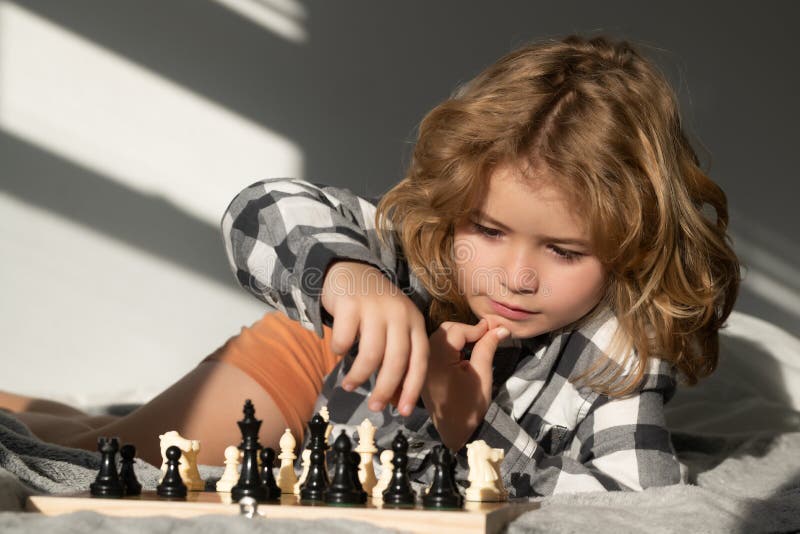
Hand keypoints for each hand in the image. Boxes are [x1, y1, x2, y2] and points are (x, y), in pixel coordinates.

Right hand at [321, 261, 428, 416]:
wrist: (351, 271)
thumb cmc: (375, 310)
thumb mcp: (394, 328)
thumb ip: (399, 357)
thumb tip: (398, 400)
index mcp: (415, 322)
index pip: (419, 359)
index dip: (413, 388)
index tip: (405, 411)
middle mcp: (399, 313)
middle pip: (396, 360)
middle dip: (385, 389)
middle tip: (375, 407)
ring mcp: (375, 307)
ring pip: (370, 354)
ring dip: (359, 376)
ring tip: (349, 385)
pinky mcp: (350, 304)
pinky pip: (344, 340)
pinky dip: (339, 351)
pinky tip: (338, 350)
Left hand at [421, 319, 509, 450]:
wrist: (455, 433)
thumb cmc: (471, 407)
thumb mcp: (482, 375)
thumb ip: (487, 348)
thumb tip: (500, 328)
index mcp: (438, 360)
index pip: (457, 331)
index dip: (476, 329)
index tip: (494, 329)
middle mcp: (426, 359)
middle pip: (445, 331)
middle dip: (466, 330)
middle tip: (485, 335)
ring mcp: (423, 364)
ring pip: (440, 337)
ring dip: (458, 336)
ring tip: (476, 342)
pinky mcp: (425, 370)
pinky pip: (436, 348)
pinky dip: (450, 345)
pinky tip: (463, 353)